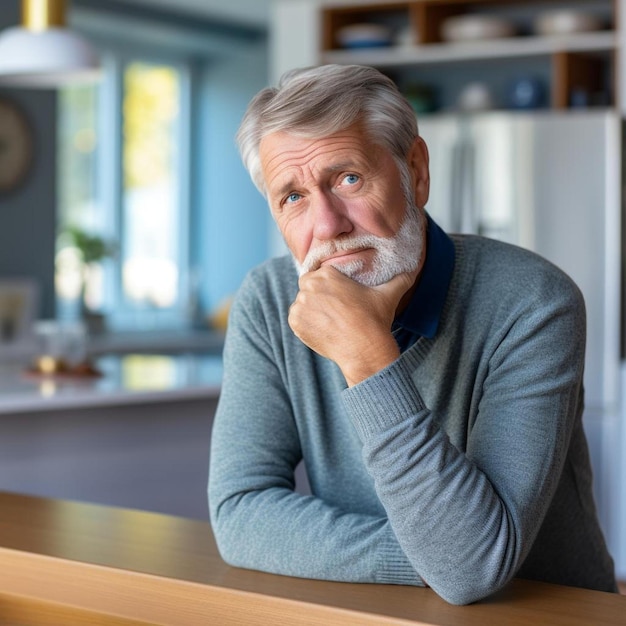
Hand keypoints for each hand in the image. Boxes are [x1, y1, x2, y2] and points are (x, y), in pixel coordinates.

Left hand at [288, 266, 415, 385]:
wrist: (363, 350)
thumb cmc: (375, 320)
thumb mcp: (389, 294)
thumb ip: (400, 279)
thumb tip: (413, 271)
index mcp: (327, 273)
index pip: (319, 274)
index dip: (328, 286)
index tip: (338, 299)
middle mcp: (309, 286)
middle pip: (308, 286)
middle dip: (318, 295)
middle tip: (334, 310)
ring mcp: (300, 305)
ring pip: (301, 302)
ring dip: (311, 309)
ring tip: (330, 321)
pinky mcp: (295, 322)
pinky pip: (296, 318)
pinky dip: (305, 323)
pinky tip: (323, 329)